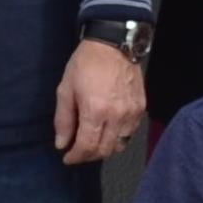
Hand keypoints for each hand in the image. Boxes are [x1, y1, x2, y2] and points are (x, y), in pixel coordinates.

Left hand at [56, 40, 144, 164]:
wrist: (114, 45)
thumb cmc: (85, 65)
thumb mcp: (65, 90)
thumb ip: (63, 120)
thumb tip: (62, 144)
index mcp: (95, 111)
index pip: (87, 146)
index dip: (76, 157)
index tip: (67, 158)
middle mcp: (117, 116)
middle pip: (104, 150)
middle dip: (89, 156)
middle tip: (78, 152)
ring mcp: (132, 113)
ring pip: (120, 144)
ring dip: (104, 148)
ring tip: (93, 142)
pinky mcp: (141, 108)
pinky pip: (130, 132)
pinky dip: (118, 137)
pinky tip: (108, 130)